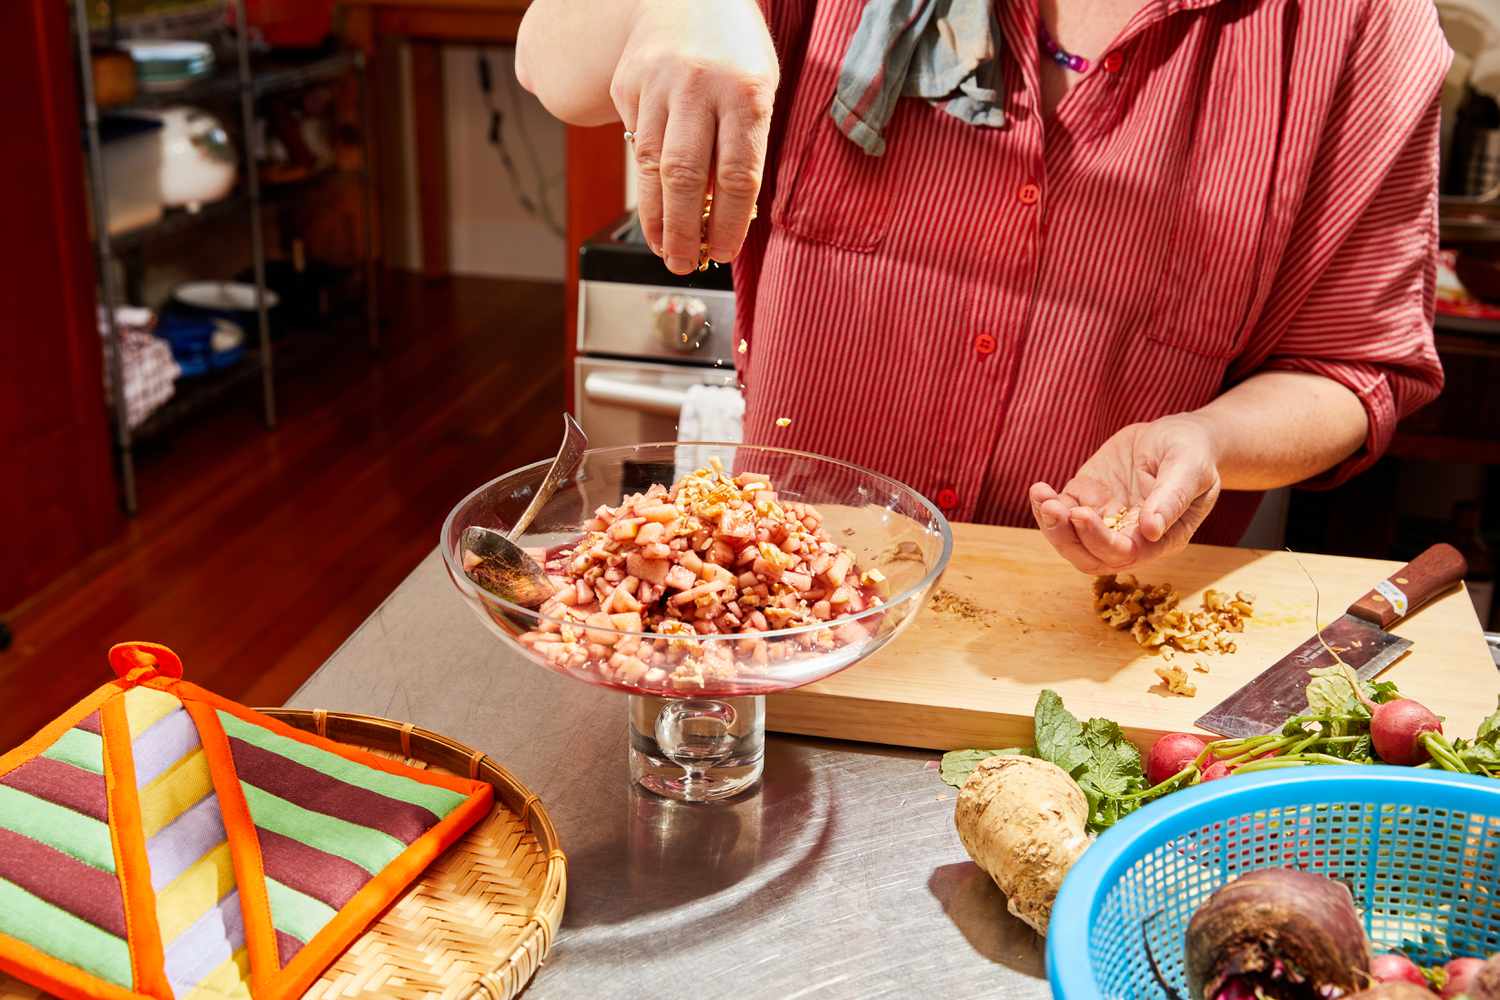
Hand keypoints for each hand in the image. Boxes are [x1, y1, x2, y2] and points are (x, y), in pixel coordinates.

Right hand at [610, 0, 778, 273]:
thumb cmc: (735, 53)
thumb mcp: (759, 91)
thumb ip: (746, 147)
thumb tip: (726, 218)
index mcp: (746, 92)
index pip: (737, 174)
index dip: (728, 223)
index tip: (722, 252)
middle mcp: (699, 86)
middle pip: (685, 176)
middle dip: (682, 231)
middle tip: (682, 264)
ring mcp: (657, 83)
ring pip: (651, 166)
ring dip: (656, 217)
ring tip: (664, 249)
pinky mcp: (628, 83)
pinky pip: (635, 142)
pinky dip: (645, 182)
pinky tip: (654, 206)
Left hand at [1029, 415, 1222, 573]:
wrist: (1179, 436)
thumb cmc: (1193, 452)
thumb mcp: (1190, 468)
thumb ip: (1173, 498)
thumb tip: (1151, 529)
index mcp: (1162, 539)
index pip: (1124, 554)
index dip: (1099, 541)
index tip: (1081, 513)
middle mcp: (1130, 537)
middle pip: (1091, 557)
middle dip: (1067, 538)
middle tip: (1053, 508)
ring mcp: (1106, 520)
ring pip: (1071, 541)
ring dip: (1052, 526)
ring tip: (1042, 497)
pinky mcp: (1088, 501)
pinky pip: (1061, 515)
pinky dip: (1045, 506)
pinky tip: (1039, 490)